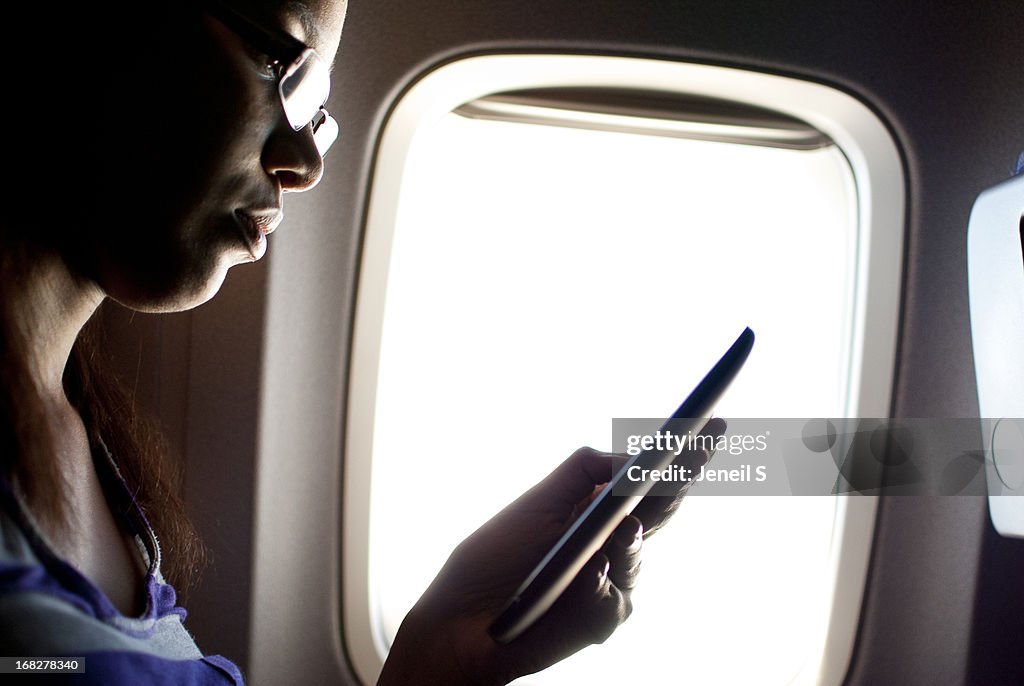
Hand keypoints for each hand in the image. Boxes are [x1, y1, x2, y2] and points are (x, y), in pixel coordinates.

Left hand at [377, 418, 726, 685]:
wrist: (463, 621)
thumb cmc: (494, 558)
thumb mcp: (536, 503)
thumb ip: (582, 472)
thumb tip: (632, 458)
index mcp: (592, 506)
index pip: (645, 479)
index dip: (679, 455)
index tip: (708, 426)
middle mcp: (609, 541)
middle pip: (659, 510)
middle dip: (683, 479)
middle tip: (702, 450)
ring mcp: (610, 579)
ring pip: (639, 555)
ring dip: (629, 543)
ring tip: (620, 530)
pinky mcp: (603, 616)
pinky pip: (616, 599)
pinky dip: (600, 589)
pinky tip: (586, 580)